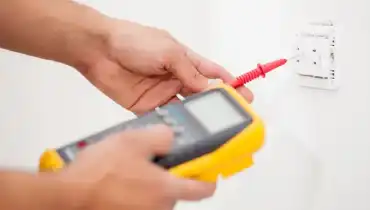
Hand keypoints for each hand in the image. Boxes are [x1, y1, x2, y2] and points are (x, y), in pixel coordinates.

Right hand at [57, 125, 214, 209]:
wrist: (69, 195)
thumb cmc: (99, 173)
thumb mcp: (134, 139)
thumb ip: (161, 136)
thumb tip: (171, 137)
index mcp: (166, 188)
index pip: (204, 188)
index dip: (210, 177)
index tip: (210, 168)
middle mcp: (158, 206)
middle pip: (178, 190)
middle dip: (172, 174)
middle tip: (157, 158)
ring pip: (158, 195)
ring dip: (152, 181)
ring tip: (133, 166)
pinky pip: (141, 200)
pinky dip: (138, 190)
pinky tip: (122, 177)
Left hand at [79, 19, 253, 114]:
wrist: (99, 50)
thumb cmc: (132, 41)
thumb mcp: (168, 52)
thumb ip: (189, 73)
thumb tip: (210, 89)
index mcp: (185, 60)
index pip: (213, 74)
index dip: (231, 84)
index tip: (245, 95)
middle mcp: (176, 78)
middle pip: (202, 95)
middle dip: (217, 106)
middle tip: (230, 118)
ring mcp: (163, 93)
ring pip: (186, 109)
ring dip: (196, 117)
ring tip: (208, 127)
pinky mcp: (148, 106)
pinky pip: (165, 118)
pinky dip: (174, 125)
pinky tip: (183, 131)